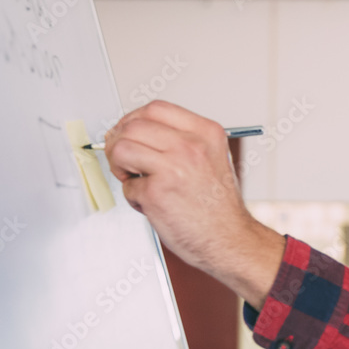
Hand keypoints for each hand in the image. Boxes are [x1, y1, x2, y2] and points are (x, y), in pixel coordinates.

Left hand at [104, 101, 284, 307]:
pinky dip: (133, 196)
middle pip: (133, 125)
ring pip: (121, 149)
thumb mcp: (211, 157)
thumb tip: (138, 132)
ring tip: (134, 179)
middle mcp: (190, 145)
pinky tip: (151, 203)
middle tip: (124, 160)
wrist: (229, 239)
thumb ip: (181, 141)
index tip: (128, 133)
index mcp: (205, 132)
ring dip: (119, 165)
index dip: (133, 120)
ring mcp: (173, 167)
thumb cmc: (218, 206)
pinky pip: (127, 185)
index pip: (155, 108)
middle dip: (119, 142)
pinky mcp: (156, 192)